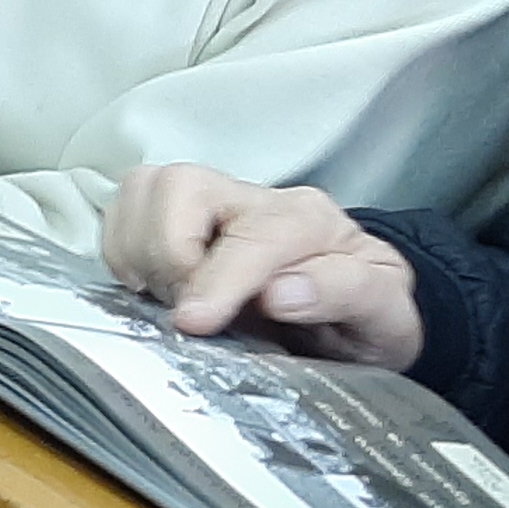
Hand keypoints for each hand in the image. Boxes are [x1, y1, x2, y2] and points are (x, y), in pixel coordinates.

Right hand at [100, 164, 424, 366]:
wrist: (357, 309)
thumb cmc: (366, 316)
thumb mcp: (386, 316)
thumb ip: (347, 294)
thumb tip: (281, 294)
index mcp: (310, 222)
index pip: (253, 235)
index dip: (216, 279)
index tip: (191, 321)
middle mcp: (255, 200)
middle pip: (182, 186)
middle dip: (168, 253)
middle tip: (188, 312)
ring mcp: (211, 203)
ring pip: (145, 188)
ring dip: (140, 249)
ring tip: (169, 296)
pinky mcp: (174, 215)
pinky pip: (123, 208)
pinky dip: (124, 249)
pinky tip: (153, 284)